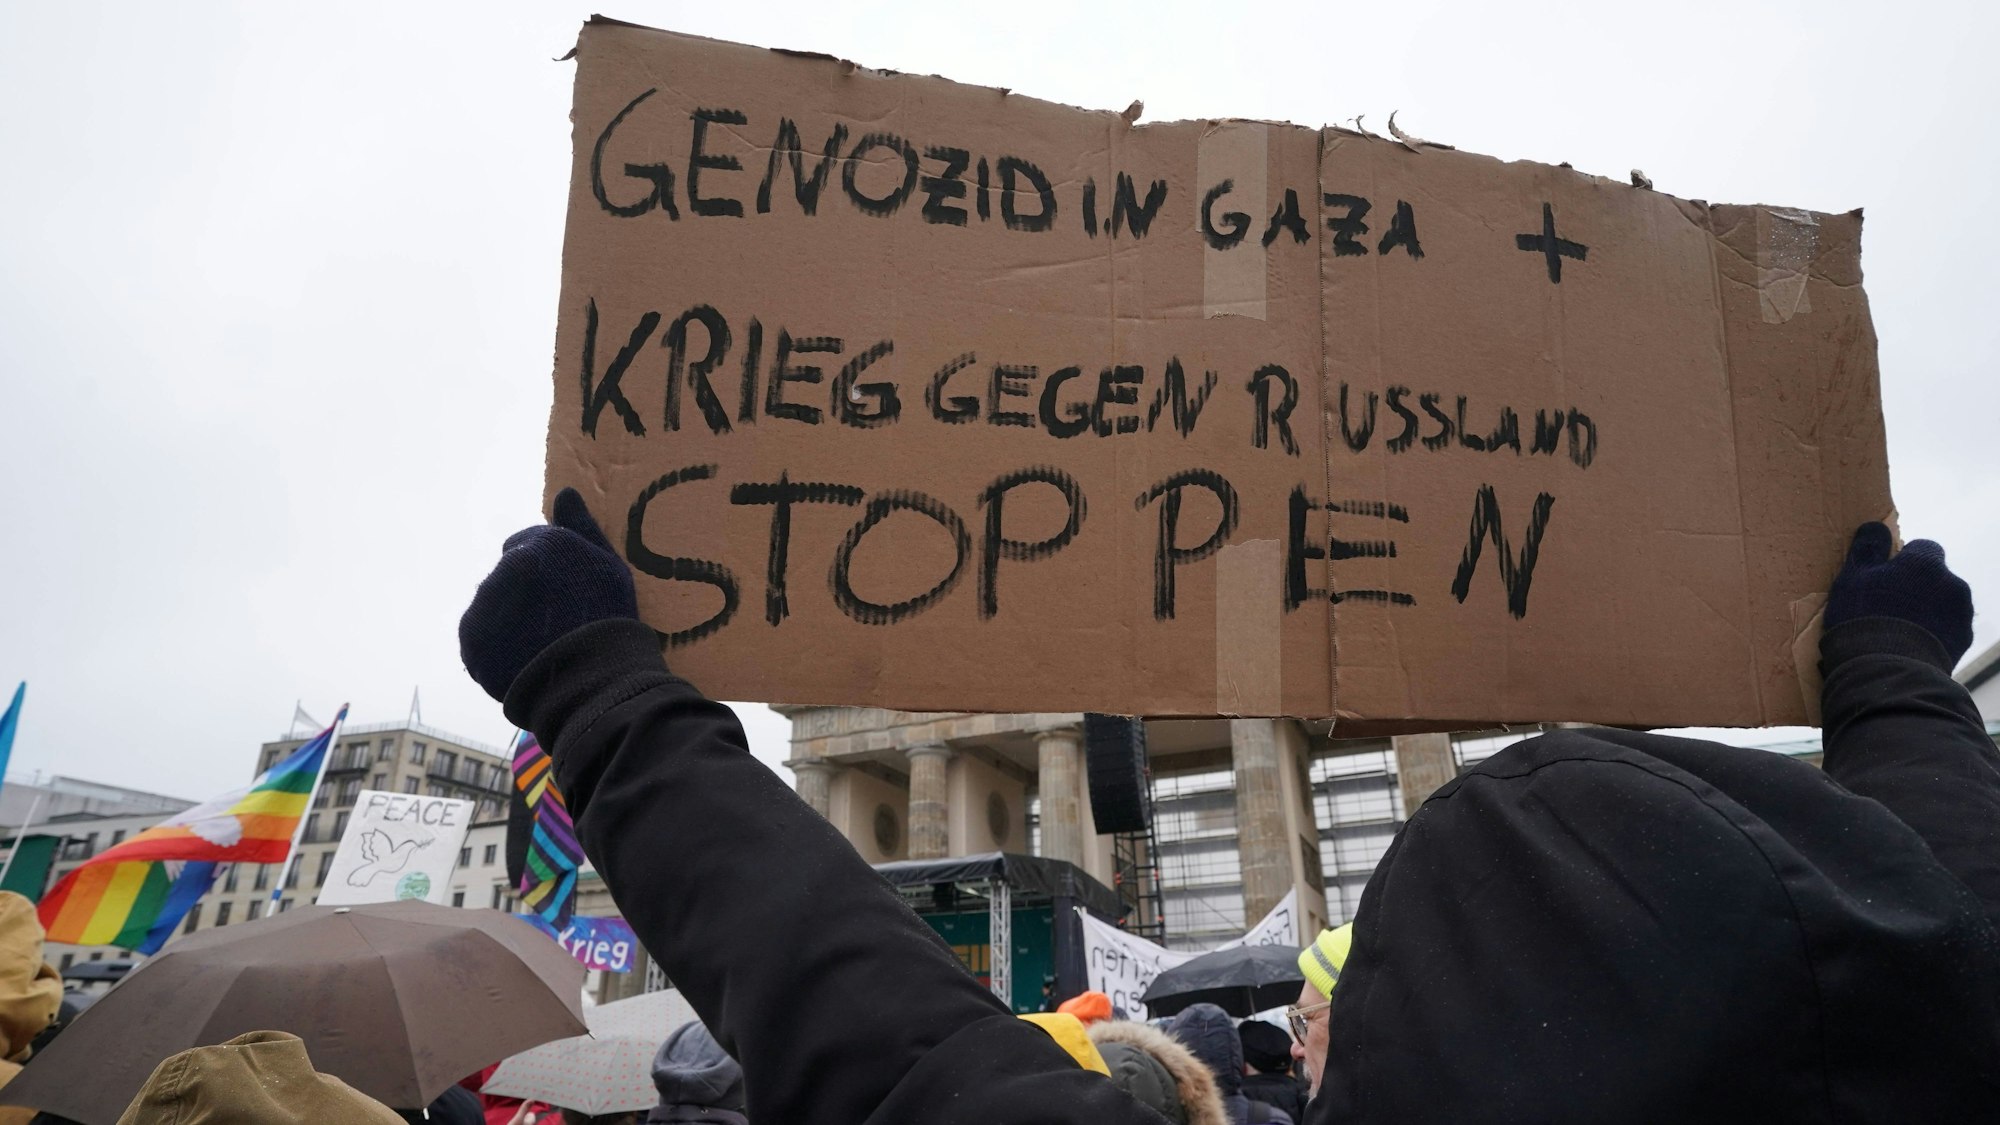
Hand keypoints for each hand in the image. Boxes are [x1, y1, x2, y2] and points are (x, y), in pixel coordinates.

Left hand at [460, 487, 638, 700]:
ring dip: (508, 615)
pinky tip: (522, 656)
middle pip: (507, 573)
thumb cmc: (608, 619)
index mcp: (536, 546)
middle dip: (524, 588)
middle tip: (553, 618)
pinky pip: (480, 637)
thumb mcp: (608, 565)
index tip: (566, 590)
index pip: (527, 543)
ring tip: (539, 642)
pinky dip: (496, 644)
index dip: (547, 567)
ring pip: (491, 603)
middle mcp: (502, 571)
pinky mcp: (471, 643)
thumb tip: (564, 492)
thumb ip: (581, 527)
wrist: (590, 681)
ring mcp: (483, 609)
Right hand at [1825, 521, 1973, 664]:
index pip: (1923, 548)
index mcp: (1926, 562)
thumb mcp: (1853, 578)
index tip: (1885, 578)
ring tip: (1900, 629)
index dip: (1904, 561)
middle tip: (1890, 606)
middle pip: (1936, 576)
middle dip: (1919, 586)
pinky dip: (1935, 632)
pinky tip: (1911, 644)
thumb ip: (1868, 548)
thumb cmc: (1865, 618)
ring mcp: (1961, 612)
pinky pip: (1949, 628)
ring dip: (1929, 609)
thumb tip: (1874, 525)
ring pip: (1945, 602)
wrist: (1886, 670)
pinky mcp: (1963, 639)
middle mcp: (1952, 582)